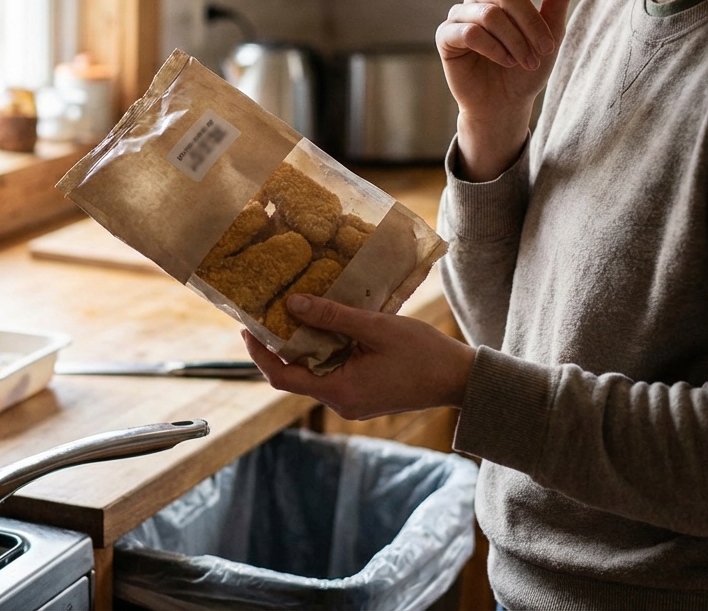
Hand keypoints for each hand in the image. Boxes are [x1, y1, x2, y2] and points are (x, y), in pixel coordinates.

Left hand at [243, 294, 476, 420]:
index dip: (259, 354)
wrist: (461, 380)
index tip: (246, 328)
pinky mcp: (362, 396)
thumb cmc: (423, 353)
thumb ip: (332, 316)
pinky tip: (324, 328)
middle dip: (278, 347)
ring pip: (313, 374)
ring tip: (291, 315)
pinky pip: (331, 374)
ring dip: (302, 348)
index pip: (282, 377)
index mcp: (339, 391)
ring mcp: (352, 402)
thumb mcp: (375, 327)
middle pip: (294, 376)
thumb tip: (292, 303)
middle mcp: (341, 403)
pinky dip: (322, 353)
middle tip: (265, 315)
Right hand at [436, 0, 572, 181]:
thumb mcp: (550, 36)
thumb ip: (555, 6)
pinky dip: (494, 48)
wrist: (505, 104)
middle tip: (546, 49)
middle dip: (530, 22)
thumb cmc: (527, 68)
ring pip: (490, 13)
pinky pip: (471, 32)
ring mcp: (460, 15)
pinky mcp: (446, 36)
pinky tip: (506, 61)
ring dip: (514, 40)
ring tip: (526, 61)